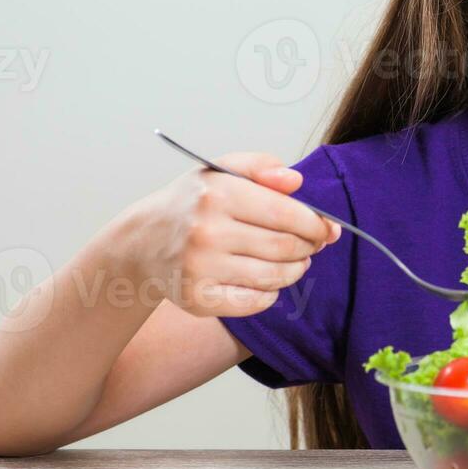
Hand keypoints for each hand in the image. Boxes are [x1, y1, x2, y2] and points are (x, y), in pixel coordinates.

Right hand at [124, 153, 341, 316]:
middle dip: (309, 247)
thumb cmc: (192, 203)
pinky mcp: (197, 299)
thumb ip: (260, 166)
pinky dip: (270, 294)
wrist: (140, 243)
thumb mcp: (220, 170)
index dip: (315, 224)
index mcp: (217, 194)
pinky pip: (254, 302)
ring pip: (274, 277)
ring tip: (296, 262)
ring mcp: (200, 269)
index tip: (326, 228)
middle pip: (285, 247)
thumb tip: (295, 181)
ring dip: (295, 270)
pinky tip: (267, 281)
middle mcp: (207, 232)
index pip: (286, 213)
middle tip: (312, 245)